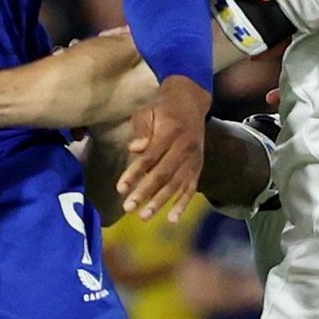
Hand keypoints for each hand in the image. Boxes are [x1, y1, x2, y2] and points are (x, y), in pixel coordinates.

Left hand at [117, 75, 210, 221]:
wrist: (191, 100)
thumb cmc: (163, 107)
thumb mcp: (148, 110)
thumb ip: (141, 129)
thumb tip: (134, 149)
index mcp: (171, 131)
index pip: (150, 157)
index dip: (135, 173)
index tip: (120, 188)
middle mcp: (185, 146)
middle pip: (164, 173)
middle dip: (146, 192)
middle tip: (128, 207)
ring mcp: (194, 157)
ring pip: (177, 183)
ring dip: (161, 202)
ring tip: (144, 216)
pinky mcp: (198, 165)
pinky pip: (191, 187)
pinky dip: (183, 203)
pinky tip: (172, 218)